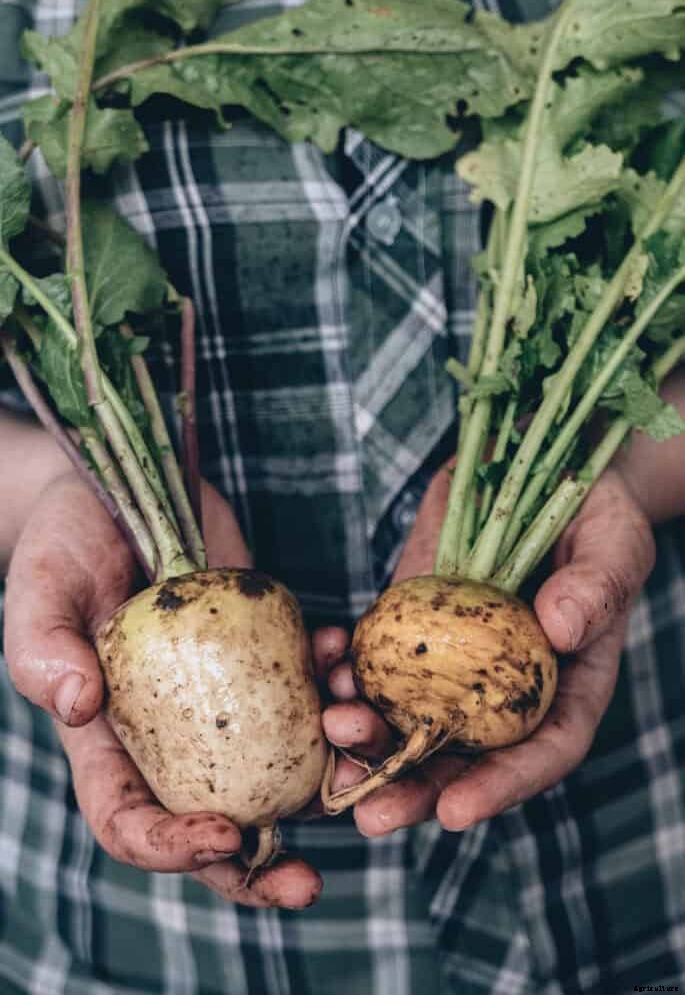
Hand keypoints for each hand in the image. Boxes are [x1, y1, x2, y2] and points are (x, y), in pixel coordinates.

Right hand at [4, 471, 334, 907]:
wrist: (119, 490)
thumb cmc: (64, 544)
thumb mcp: (40, 592)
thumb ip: (44, 650)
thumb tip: (80, 707)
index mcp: (110, 740)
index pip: (132, 820)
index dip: (174, 846)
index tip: (224, 833)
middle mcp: (172, 733)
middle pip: (217, 818)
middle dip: (262, 862)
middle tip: (309, 882)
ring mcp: (225, 694)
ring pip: (281, 760)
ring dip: (327, 762)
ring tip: (357, 733)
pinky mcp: (264, 650)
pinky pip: (307, 685)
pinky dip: (332, 679)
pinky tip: (339, 652)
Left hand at [322, 464, 654, 834]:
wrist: (539, 473)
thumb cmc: (594, 514)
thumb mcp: (614, 542)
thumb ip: (597, 586)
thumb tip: (564, 629)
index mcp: (566, 685)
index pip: (541, 753)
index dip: (499, 788)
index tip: (454, 811)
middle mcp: (504, 687)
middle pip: (462, 757)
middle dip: (413, 788)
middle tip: (368, 814)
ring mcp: (451, 660)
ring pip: (406, 718)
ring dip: (366, 737)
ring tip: (333, 734)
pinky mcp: (409, 626)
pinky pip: (373, 660)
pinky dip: (346, 670)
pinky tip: (326, 667)